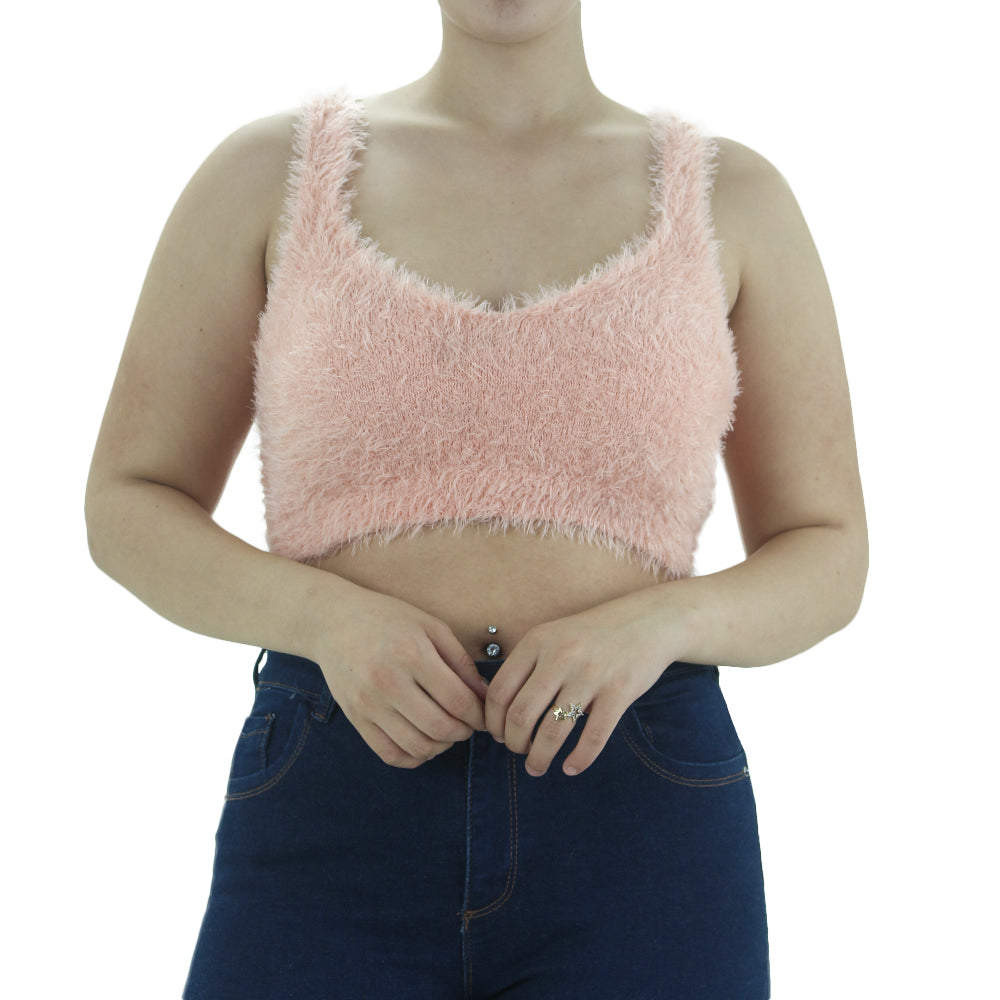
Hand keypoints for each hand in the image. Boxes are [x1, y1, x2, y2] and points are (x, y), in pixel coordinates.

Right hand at [311, 584, 488, 767]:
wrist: (333, 621)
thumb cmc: (388, 618)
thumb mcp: (430, 626)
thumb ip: (460, 661)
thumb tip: (484, 695)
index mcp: (412, 654)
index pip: (458, 701)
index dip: (478, 715)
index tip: (483, 715)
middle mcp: (388, 682)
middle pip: (440, 727)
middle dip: (464, 732)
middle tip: (468, 724)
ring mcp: (368, 703)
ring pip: (417, 747)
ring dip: (441, 746)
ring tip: (446, 732)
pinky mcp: (355, 718)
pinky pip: (389, 754)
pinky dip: (413, 757)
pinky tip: (422, 741)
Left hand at [484, 587, 692, 776]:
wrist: (648, 621)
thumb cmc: (595, 634)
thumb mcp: (554, 635)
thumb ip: (528, 664)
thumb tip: (500, 710)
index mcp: (538, 641)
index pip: (499, 691)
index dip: (493, 721)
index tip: (499, 734)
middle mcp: (561, 656)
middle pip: (520, 715)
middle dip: (513, 743)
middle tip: (518, 751)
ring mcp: (591, 674)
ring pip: (552, 732)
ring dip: (539, 758)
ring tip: (537, 767)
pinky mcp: (620, 691)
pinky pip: (593, 737)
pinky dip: (579, 759)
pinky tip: (571, 768)